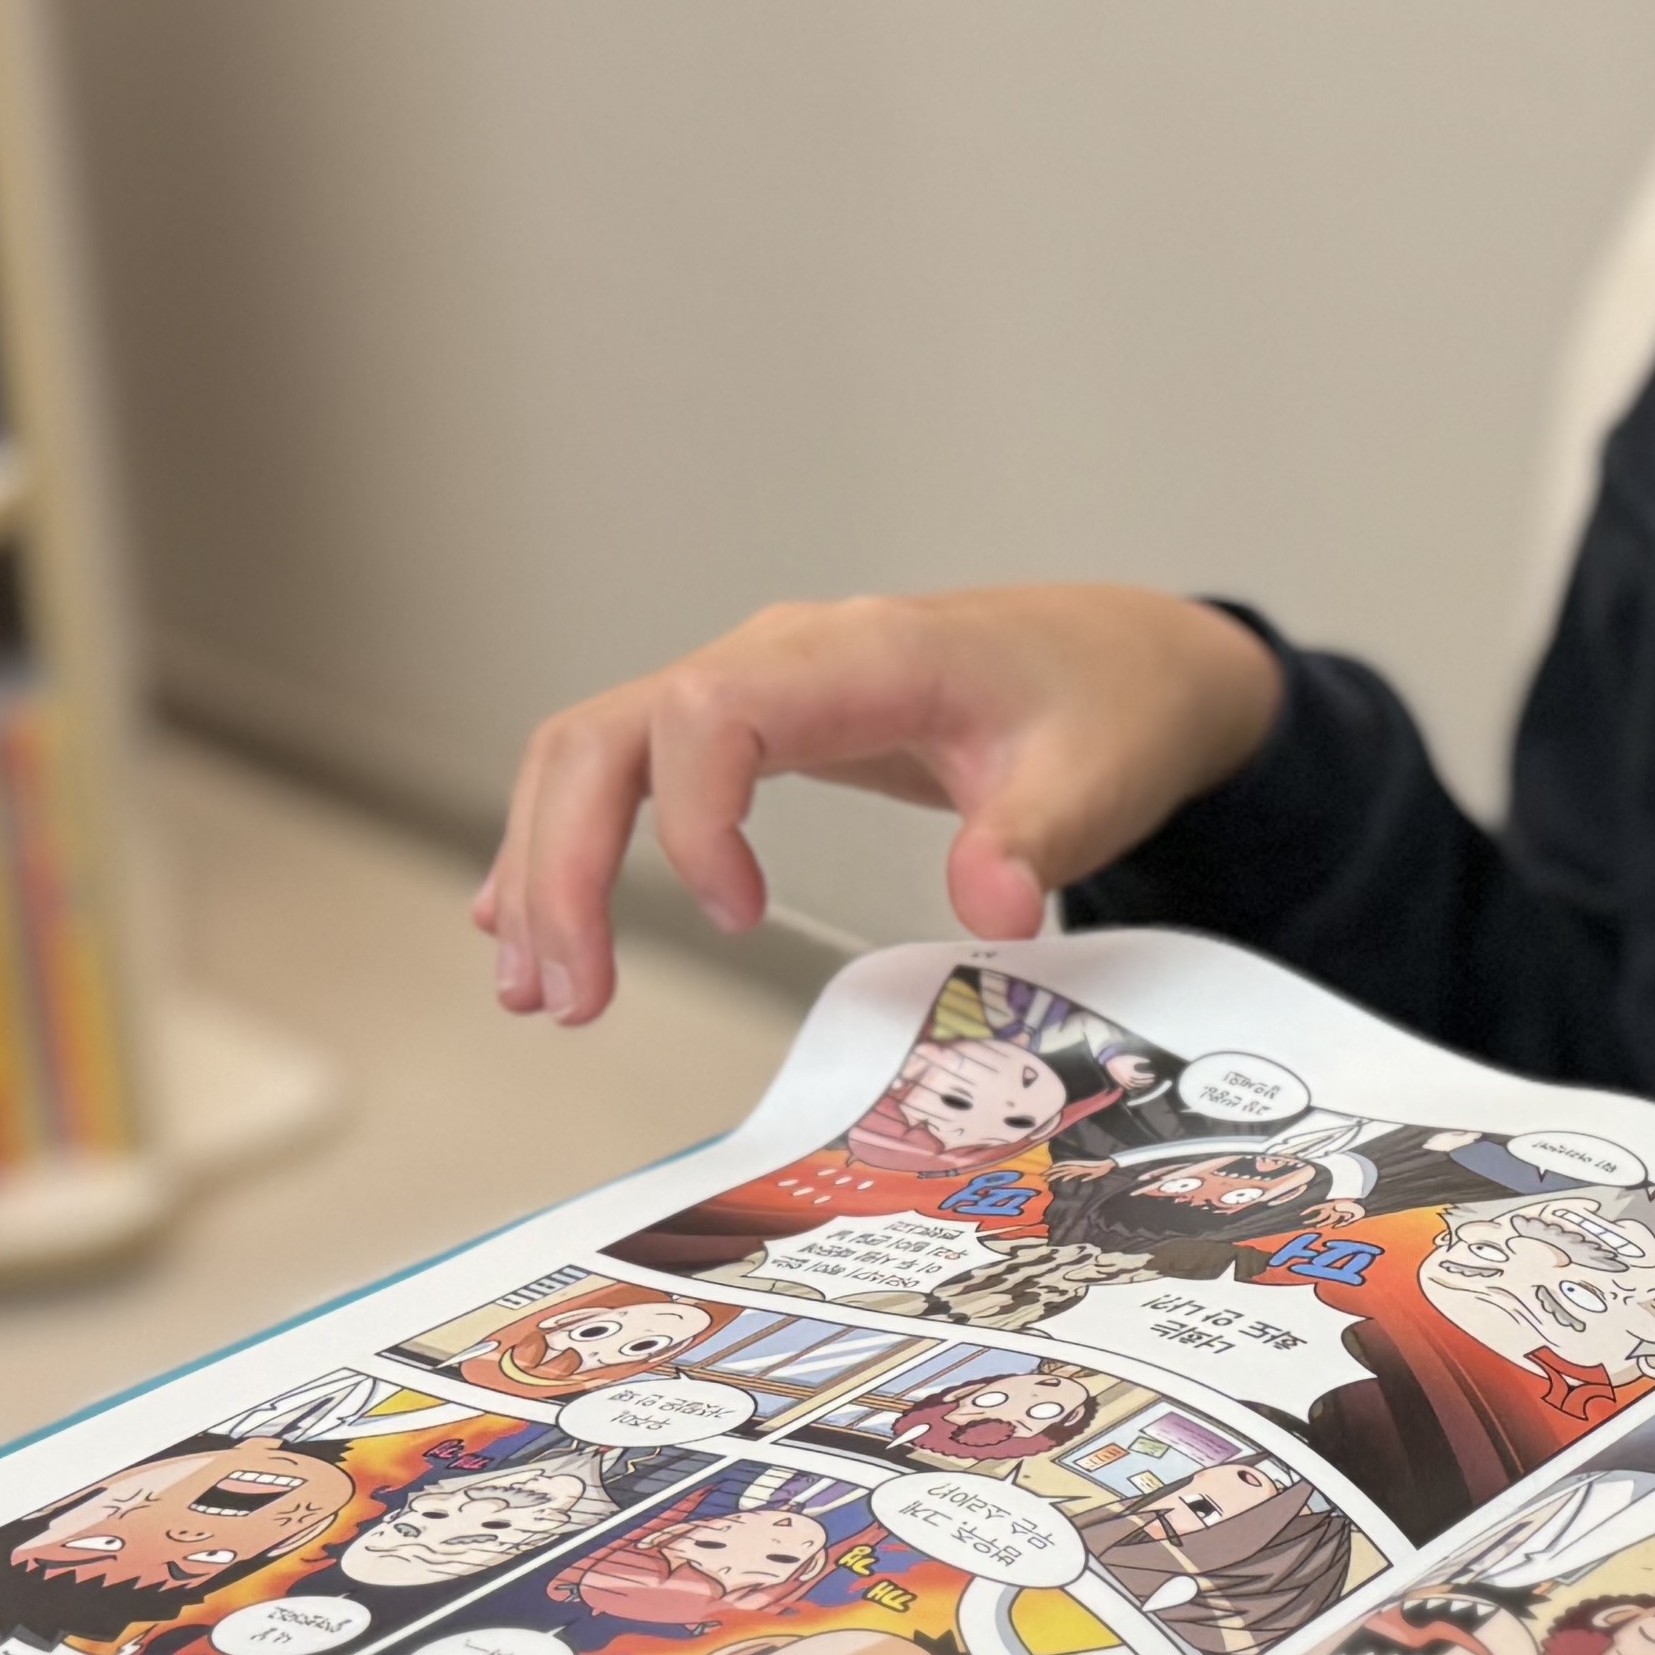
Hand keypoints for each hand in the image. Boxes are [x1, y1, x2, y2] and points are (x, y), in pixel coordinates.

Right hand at [473, 586, 1282, 1023]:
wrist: (1126, 658)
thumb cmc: (1104, 706)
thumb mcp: (1096, 776)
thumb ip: (1039, 838)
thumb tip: (991, 909)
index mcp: (860, 659)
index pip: (709, 710)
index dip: (693, 818)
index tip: (738, 917)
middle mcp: (781, 658)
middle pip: (609, 734)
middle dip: (562, 863)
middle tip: (568, 996)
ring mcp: (754, 684)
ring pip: (592, 750)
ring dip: (544, 863)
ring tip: (536, 990)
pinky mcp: (750, 722)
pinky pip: (624, 765)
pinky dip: (564, 839)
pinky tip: (528, 920)